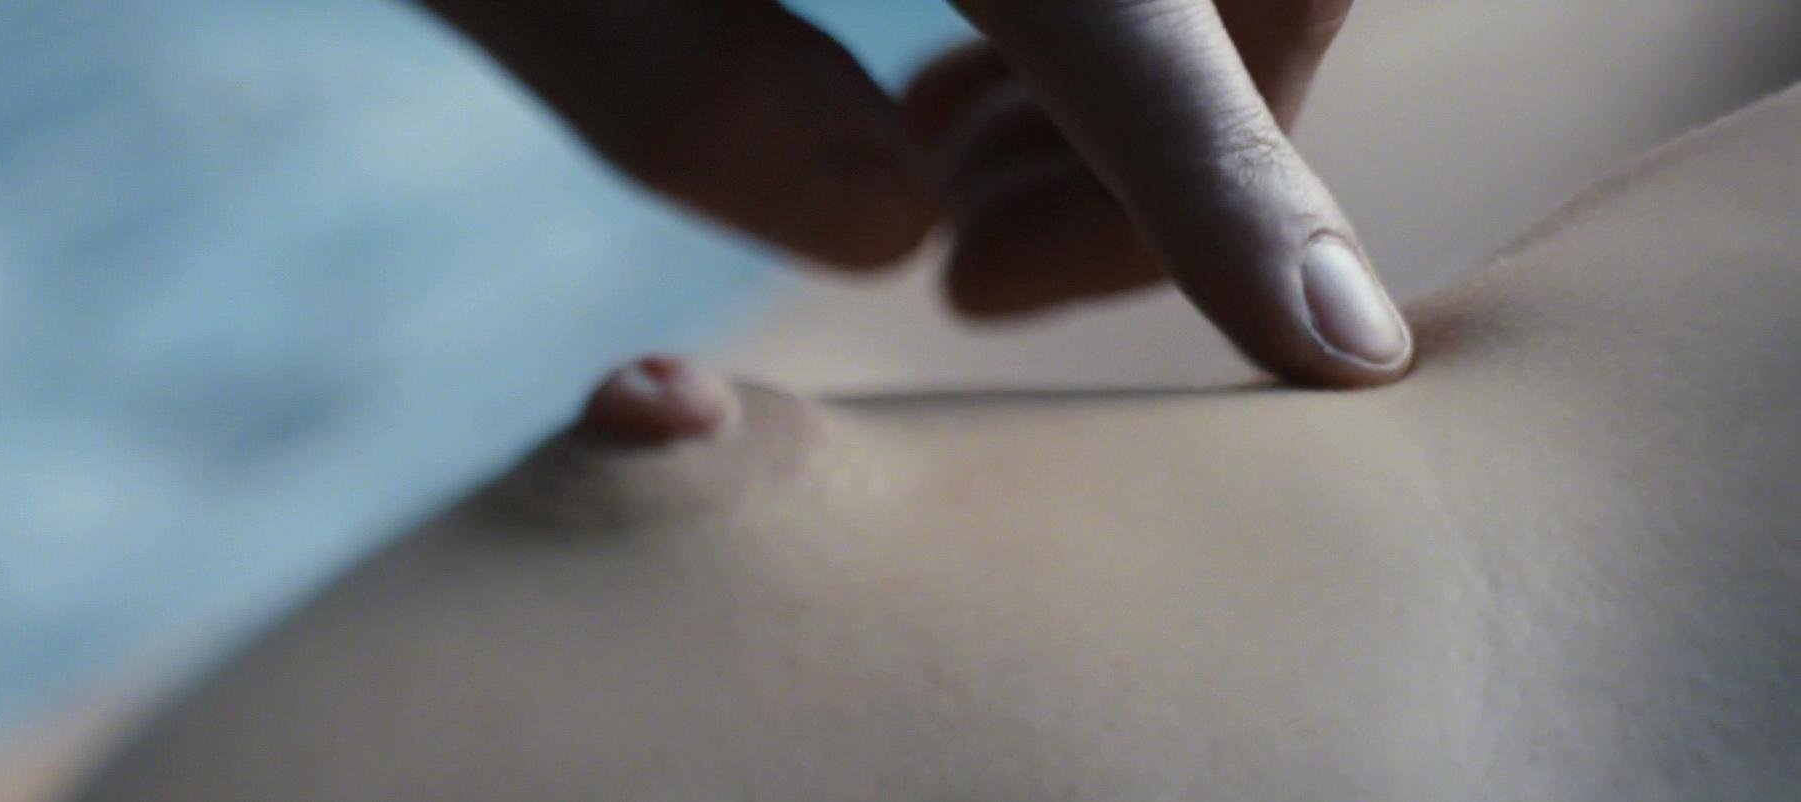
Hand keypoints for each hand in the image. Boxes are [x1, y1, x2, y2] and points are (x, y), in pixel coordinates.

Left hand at [418, 0, 1410, 385]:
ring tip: (948, 184)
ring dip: (1147, 98)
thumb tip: (888, 225)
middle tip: (971, 272)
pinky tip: (956, 76)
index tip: (1337, 357)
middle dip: (1170, 160)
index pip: (1135, 24)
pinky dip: (1115, 22)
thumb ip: (673, 86)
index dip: (1237, 193)